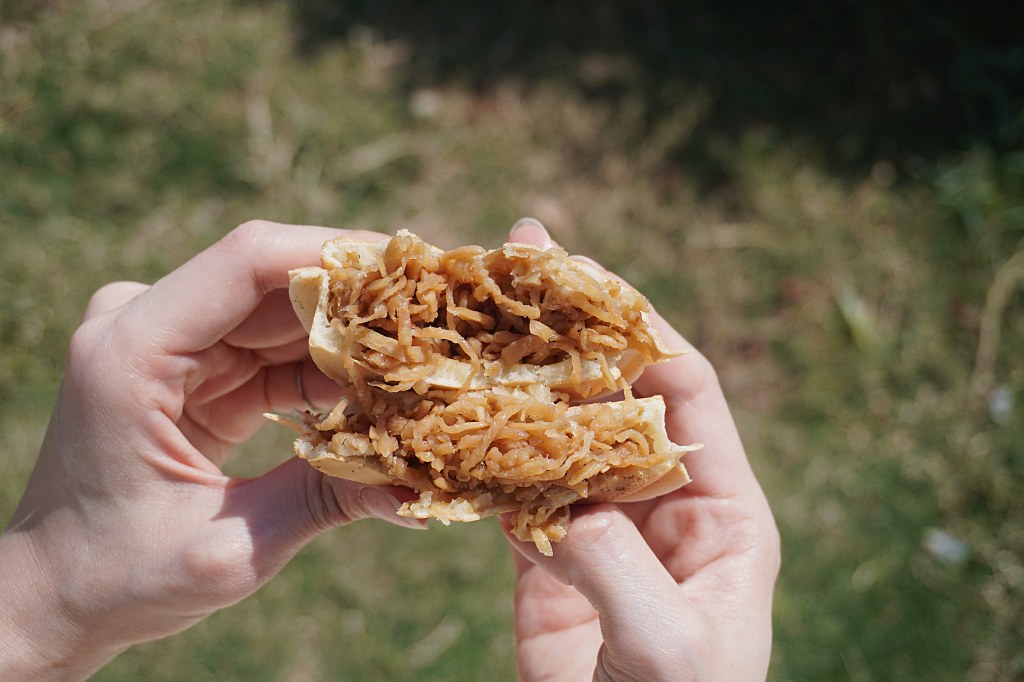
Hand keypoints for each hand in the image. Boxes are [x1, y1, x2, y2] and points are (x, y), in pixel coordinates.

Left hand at [0, 221, 424, 680]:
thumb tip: (424, 488)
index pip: (247, 262)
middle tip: (437, 318)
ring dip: (348, 333)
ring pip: (279, 311)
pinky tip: (376, 387)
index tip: (413, 271)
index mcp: (131, 351)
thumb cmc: (119, 576)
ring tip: (419, 354)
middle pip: (271, 279)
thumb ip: (327, 501)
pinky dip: (324, 366)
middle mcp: (141, 324)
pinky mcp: (189, 365)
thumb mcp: (229, 549)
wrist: (54, 593)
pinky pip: (270, 349)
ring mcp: (165, 341)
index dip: (336, 253)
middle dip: (358, 298)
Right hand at [504, 221, 779, 680]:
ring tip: (469, 317)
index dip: (636, 326)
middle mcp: (662, 501)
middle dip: (567, 329)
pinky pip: (514, 490)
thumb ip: (619, 567)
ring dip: (516, 379)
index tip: (583, 274)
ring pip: (556, 433)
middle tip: (518, 257)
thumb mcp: (666, 646)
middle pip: (612, 393)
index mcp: (721, 508)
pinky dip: (480, 452)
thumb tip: (560, 500)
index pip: (684, 388)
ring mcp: (604, 524)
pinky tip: (446, 412)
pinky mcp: (551, 556)